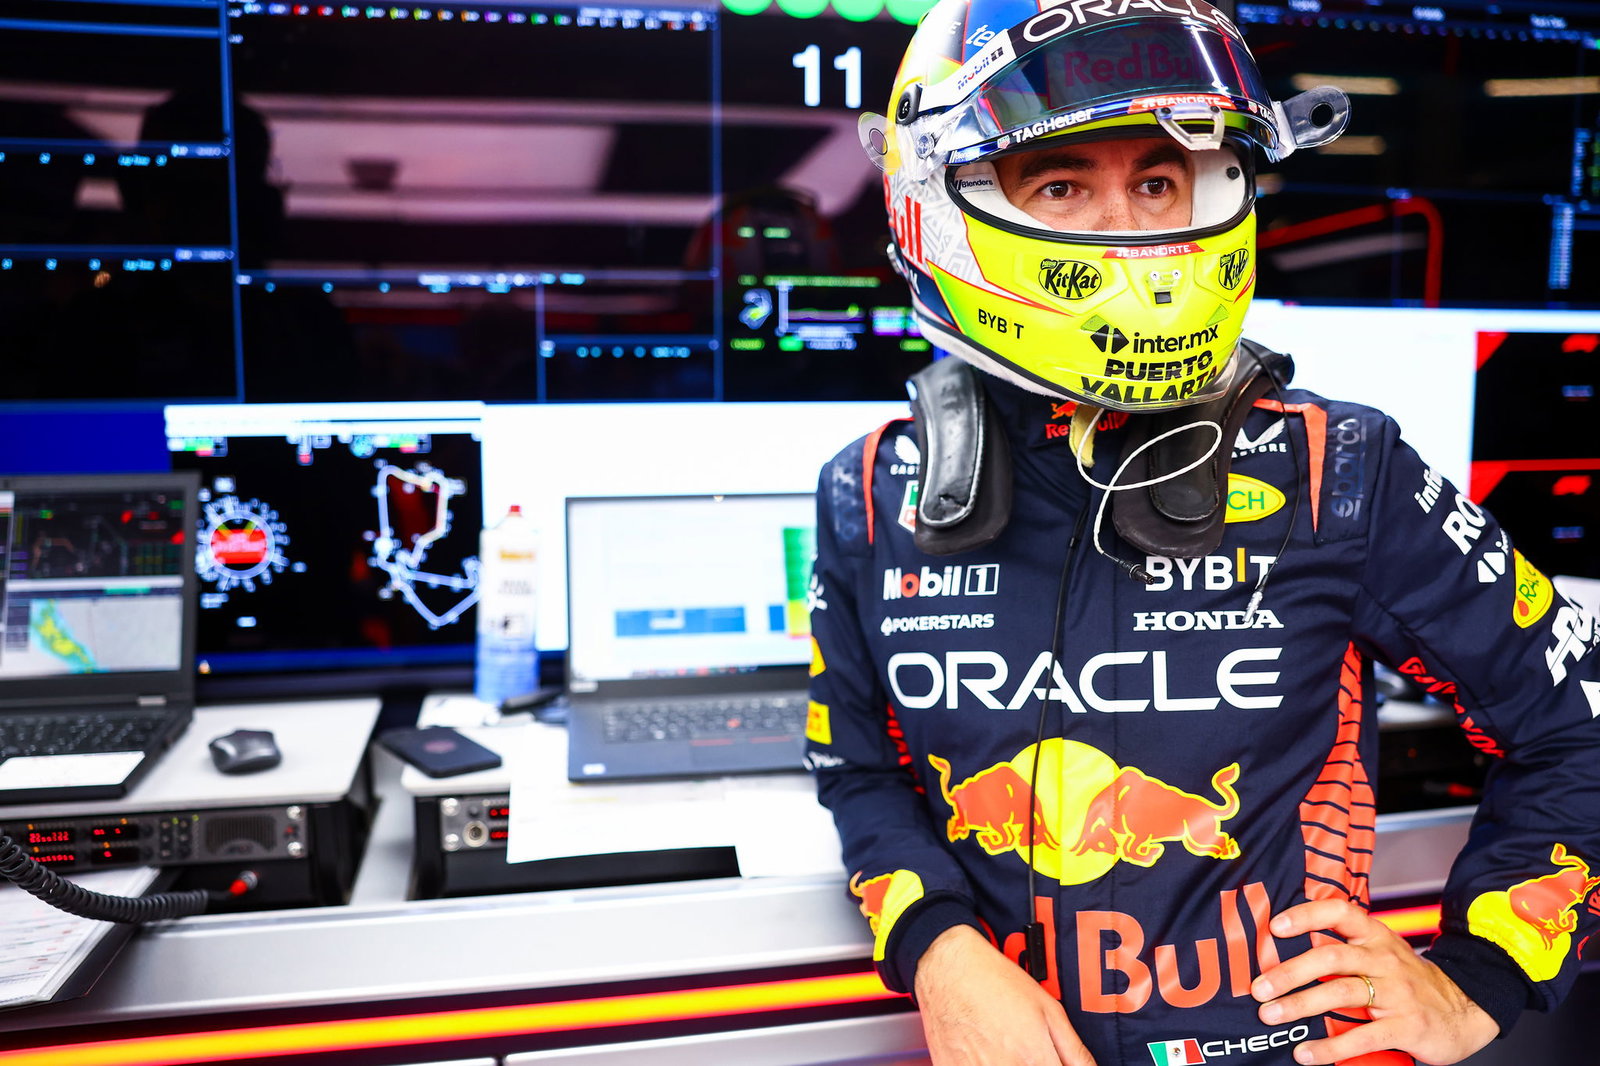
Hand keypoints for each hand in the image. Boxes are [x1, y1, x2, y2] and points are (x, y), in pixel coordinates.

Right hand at [913, 925, 1095, 1065]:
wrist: (947, 968)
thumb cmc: (995, 981)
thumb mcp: (1048, 1009)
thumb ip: (1075, 1052)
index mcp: (1034, 1059)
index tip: (1055, 1063)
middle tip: (1030, 1053)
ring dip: (1011, 1064)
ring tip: (1007, 1050)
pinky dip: (984, 1065)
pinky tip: (986, 1053)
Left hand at [1251, 898, 1498, 1064]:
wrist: (1466, 1010)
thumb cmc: (1409, 980)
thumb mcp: (1381, 953)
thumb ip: (1343, 949)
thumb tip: (1284, 953)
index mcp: (1376, 936)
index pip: (1339, 912)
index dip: (1306, 915)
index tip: (1275, 927)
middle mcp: (1384, 959)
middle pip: (1331, 957)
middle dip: (1290, 972)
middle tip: (1259, 988)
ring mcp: (1397, 993)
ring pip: (1341, 992)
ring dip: (1300, 1005)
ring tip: (1271, 1016)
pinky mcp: (1406, 1026)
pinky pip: (1362, 1036)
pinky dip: (1330, 1047)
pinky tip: (1306, 1053)